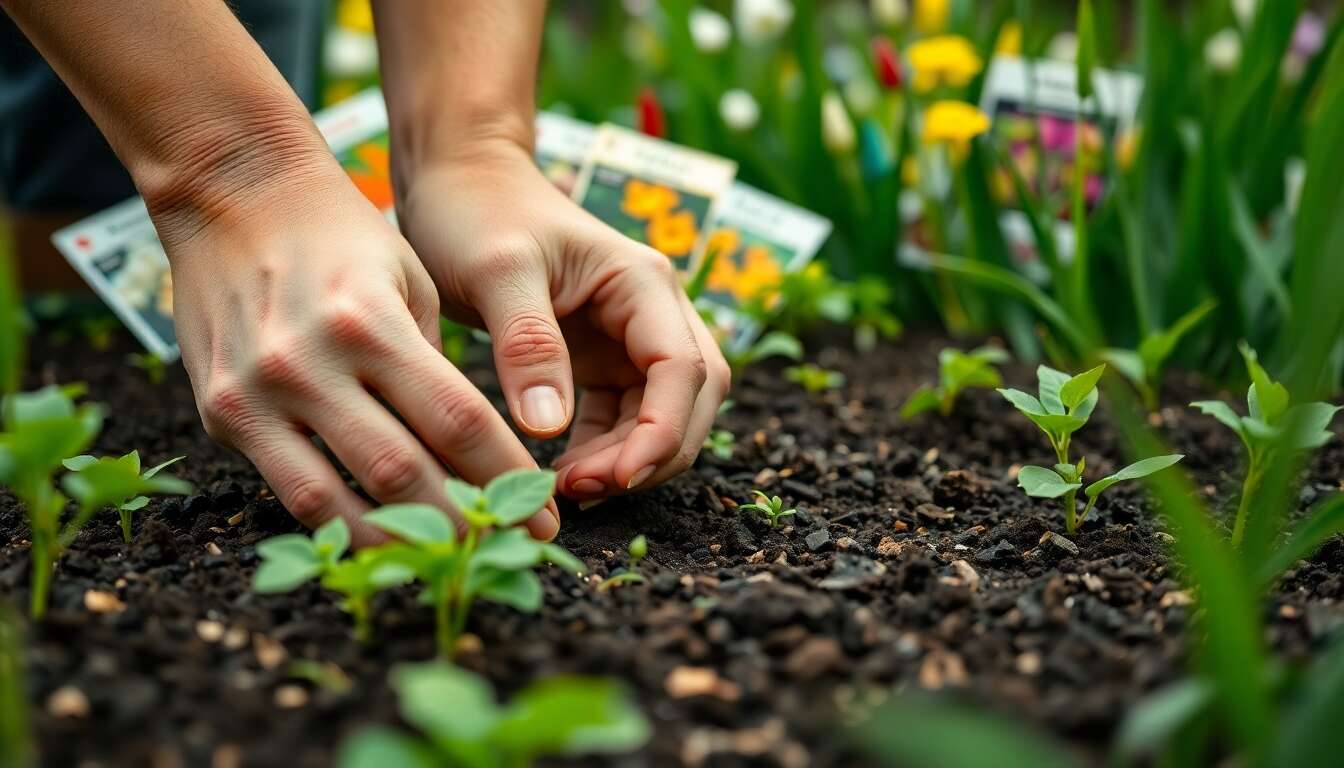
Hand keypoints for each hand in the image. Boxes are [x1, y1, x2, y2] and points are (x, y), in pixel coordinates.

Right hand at [162, 166, 558, 544]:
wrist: (232, 197)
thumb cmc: (342, 237)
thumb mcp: (410, 281)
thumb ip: (437, 367)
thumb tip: (475, 460)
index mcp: (369, 321)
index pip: (456, 421)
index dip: (506, 478)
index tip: (544, 513)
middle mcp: (307, 362)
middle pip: (401, 471)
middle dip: (466, 521)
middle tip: (512, 548)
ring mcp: (255, 393)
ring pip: (335, 500)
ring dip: (401, 542)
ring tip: (451, 560)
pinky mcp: (218, 415)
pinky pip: (288, 491)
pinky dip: (339, 525)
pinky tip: (383, 541)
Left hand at [396, 141, 729, 499]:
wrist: (458, 183)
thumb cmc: (476, 212)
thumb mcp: (497, 271)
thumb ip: (527, 343)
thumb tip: (549, 428)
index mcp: (642, 282)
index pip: (683, 368)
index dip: (662, 431)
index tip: (617, 478)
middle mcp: (652, 311)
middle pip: (691, 399)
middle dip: (653, 454)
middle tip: (583, 491)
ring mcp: (630, 338)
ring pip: (662, 415)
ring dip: (629, 459)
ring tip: (566, 488)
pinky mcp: (601, 360)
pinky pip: (622, 419)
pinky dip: (604, 451)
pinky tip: (563, 473)